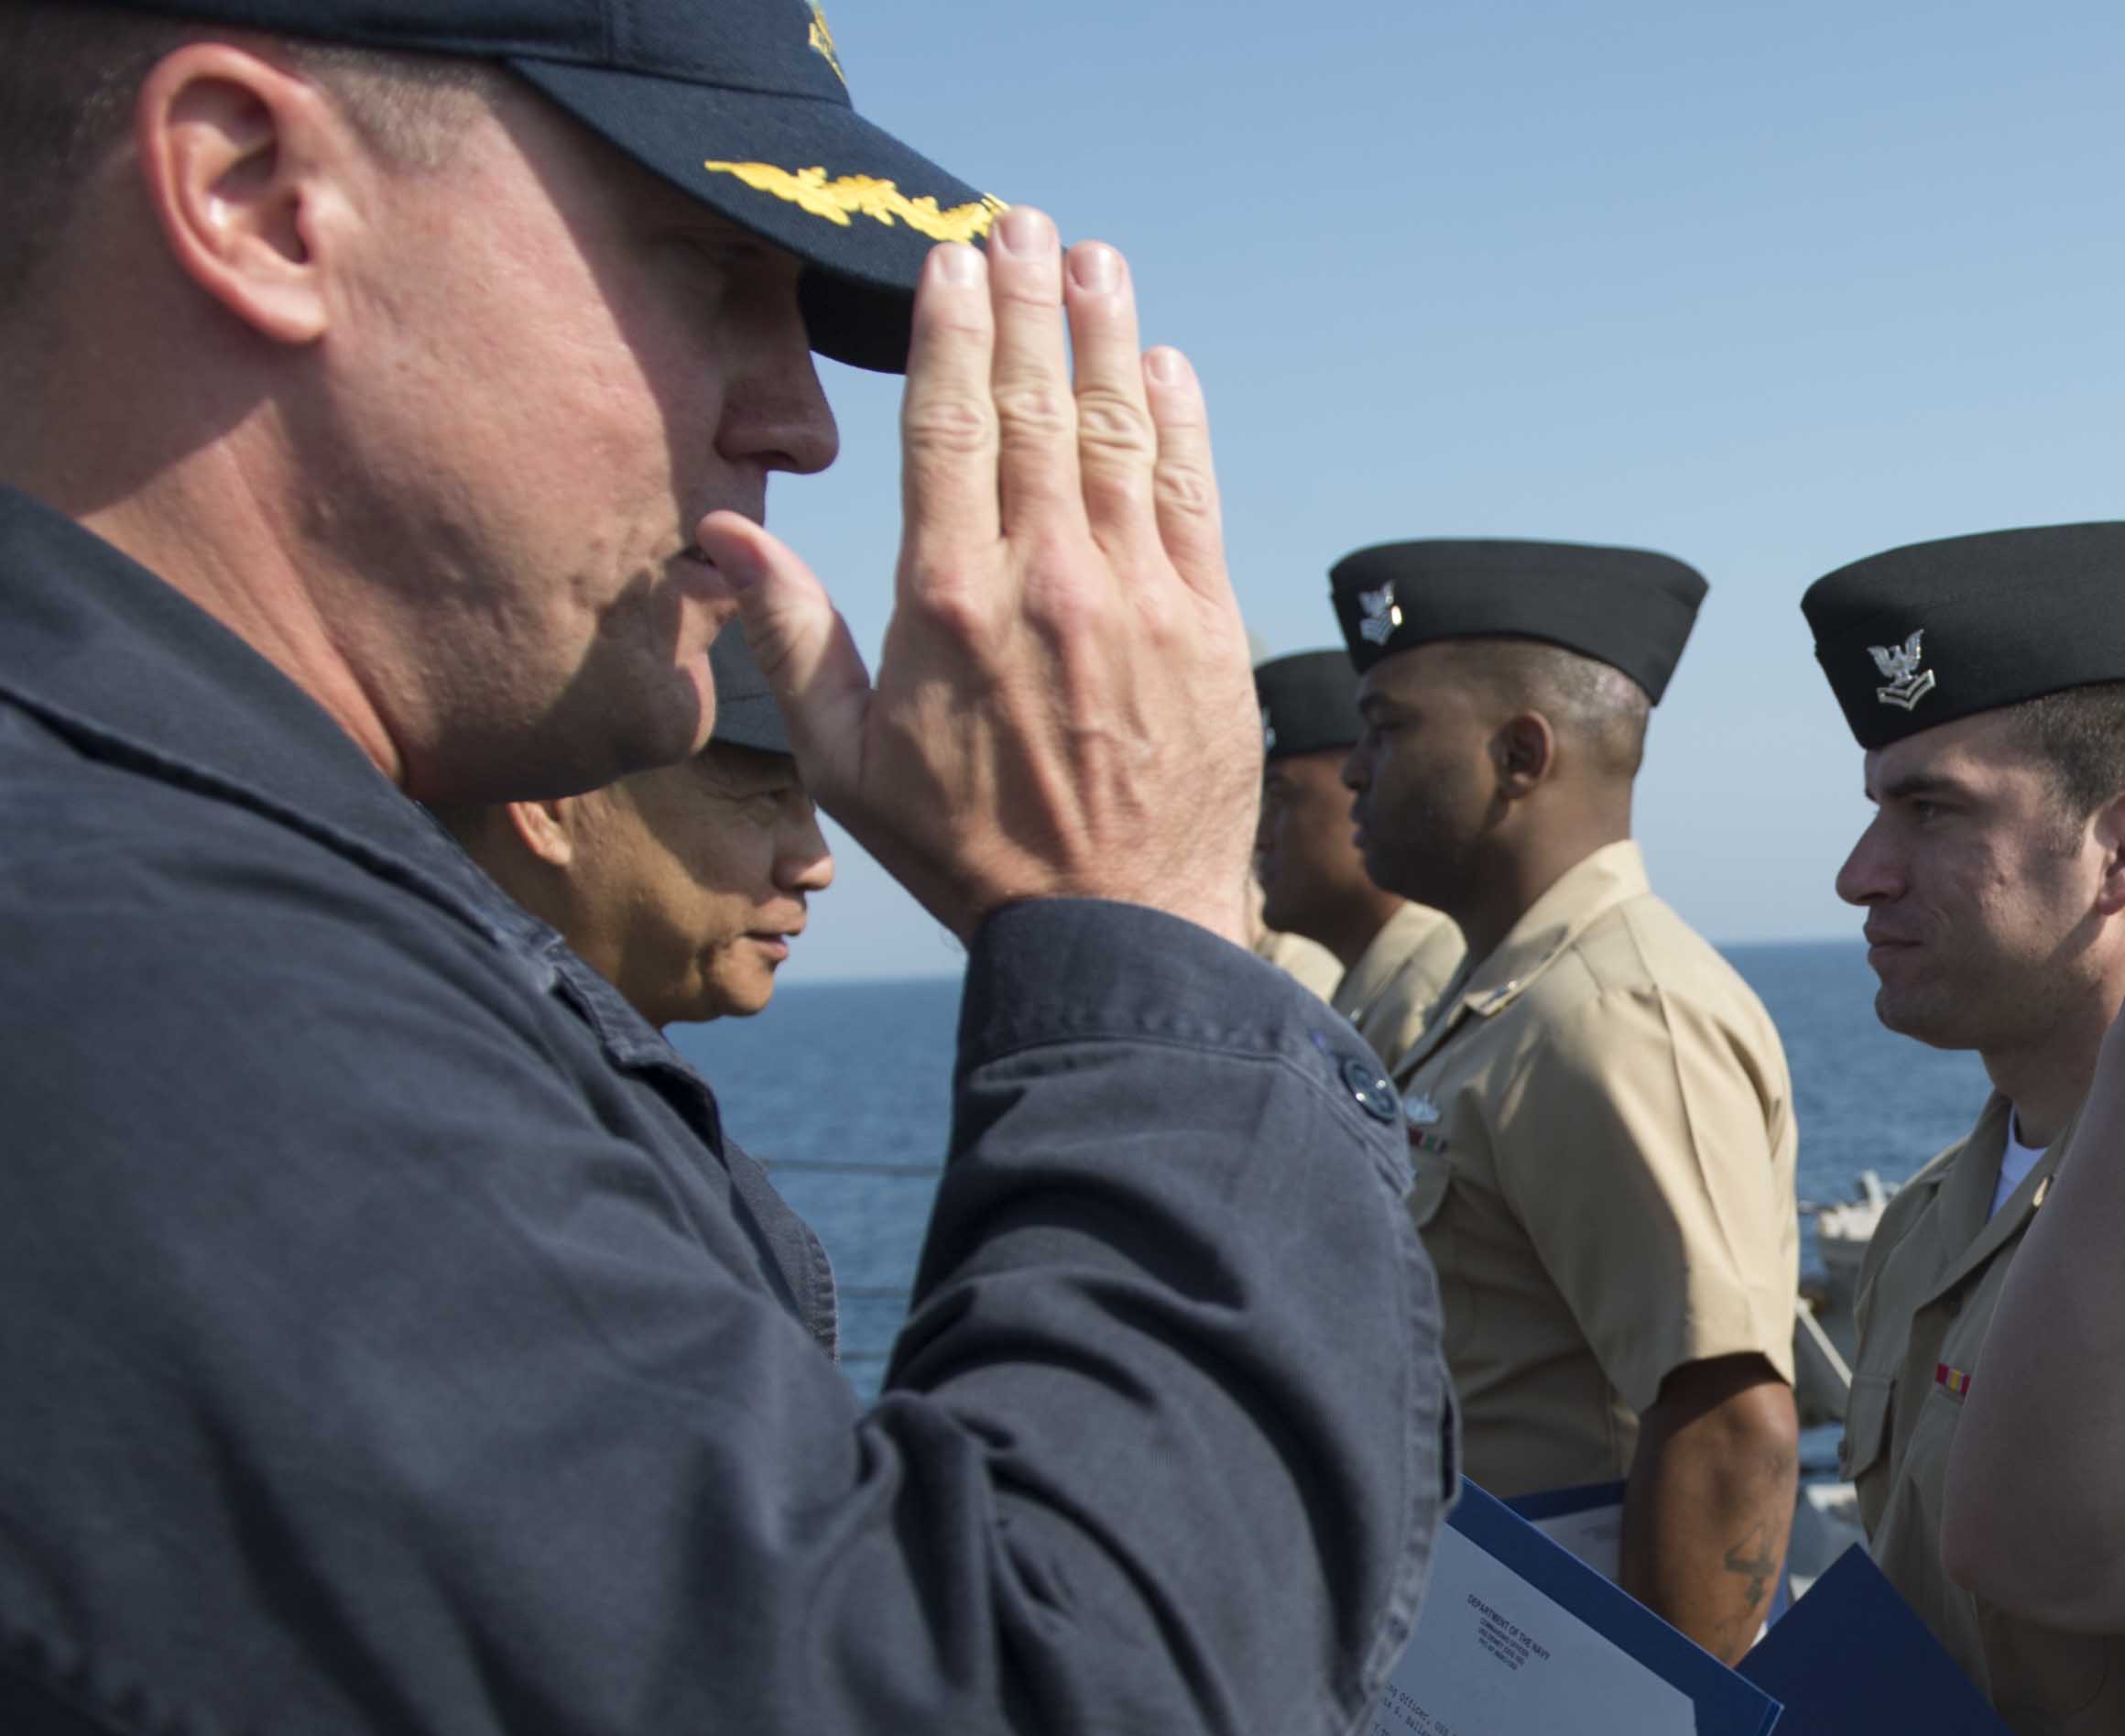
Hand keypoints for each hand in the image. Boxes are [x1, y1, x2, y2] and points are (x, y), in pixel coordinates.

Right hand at [702, 209, 1259, 948]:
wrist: (1118, 928)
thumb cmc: (969, 856)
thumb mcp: (848, 762)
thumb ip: (790, 637)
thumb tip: (724, 533)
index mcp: (946, 603)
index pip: (947, 425)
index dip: (953, 329)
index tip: (956, 261)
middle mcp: (1045, 583)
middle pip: (1033, 405)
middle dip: (1030, 302)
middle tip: (1027, 224)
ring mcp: (1136, 599)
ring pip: (1120, 433)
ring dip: (1107, 336)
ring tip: (1097, 261)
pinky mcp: (1206, 628)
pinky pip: (1191, 497)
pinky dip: (1179, 422)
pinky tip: (1164, 368)